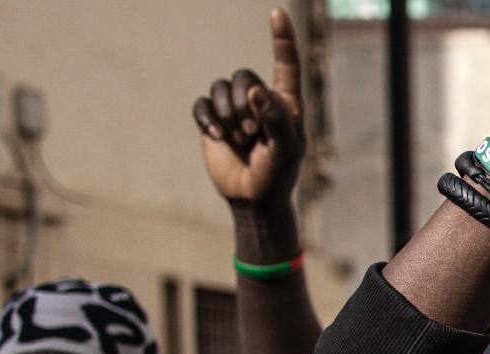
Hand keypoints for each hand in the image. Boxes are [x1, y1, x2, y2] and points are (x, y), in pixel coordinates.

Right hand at [194, 9, 306, 214]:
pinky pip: (202, 103)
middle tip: (251, 133)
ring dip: (226, 113)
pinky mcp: (213, 120)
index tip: (276, 12)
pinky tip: (218, 137)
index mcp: (284, 103)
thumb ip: (276, 119)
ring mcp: (234, 109)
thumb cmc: (277, 175)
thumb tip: (256, 90)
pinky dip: (208, 118)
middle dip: (242, 103)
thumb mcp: (286, 150)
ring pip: (220, 87)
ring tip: (239, 139)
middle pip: (242, 75)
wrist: (252, 199)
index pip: (285, 64)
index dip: (281, 38)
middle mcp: (258, 100)